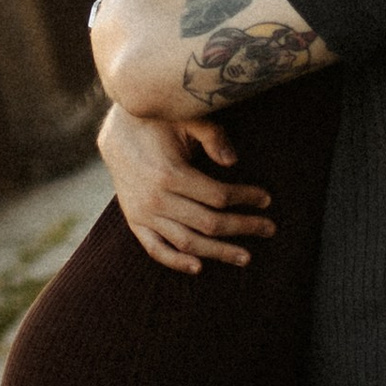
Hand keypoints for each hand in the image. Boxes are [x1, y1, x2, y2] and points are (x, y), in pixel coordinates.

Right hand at [96, 101, 273, 274]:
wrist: (116, 132)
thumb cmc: (157, 122)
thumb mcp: (184, 118)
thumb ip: (211, 136)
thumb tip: (234, 162)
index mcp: (169, 174)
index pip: (218, 196)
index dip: (246, 198)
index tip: (266, 199)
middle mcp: (156, 199)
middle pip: (208, 223)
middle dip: (243, 227)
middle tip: (269, 228)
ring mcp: (144, 214)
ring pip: (187, 243)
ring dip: (218, 252)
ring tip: (245, 256)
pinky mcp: (135, 221)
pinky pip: (156, 250)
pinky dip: (176, 262)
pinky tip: (199, 267)